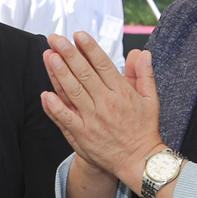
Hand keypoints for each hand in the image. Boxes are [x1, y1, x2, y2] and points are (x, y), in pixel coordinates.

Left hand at [42, 33, 163, 191]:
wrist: (139, 162)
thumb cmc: (144, 129)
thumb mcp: (151, 100)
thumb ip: (144, 75)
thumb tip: (142, 53)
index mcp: (122, 92)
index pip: (103, 65)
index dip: (89, 49)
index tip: (78, 35)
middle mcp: (106, 103)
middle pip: (84, 74)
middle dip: (68, 54)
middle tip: (56, 39)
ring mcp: (92, 119)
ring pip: (73, 92)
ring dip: (59, 74)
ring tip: (48, 56)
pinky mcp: (82, 135)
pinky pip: (66, 119)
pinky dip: (55, 107)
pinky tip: (45, 94)